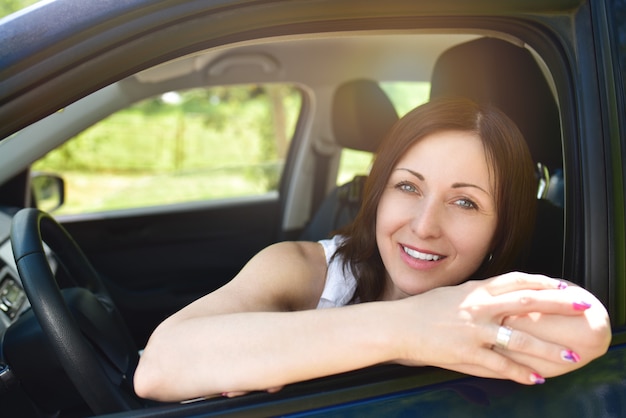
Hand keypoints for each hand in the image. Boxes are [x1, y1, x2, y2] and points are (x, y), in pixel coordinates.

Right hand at [394, 272, 608, 383]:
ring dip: (547, 348)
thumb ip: (477, 292)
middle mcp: (478, 307)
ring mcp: (474, 331)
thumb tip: (499, 290)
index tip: (563, 286)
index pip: (516, 280)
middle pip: (526, 302)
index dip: (542, 282)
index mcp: (475, 290)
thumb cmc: (423, 309)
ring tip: (570, 355)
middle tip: (582, 305)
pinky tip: (535, 379)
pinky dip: (519, 373)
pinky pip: (499, 365)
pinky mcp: (466, 353)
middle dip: (558, 304)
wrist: (398, 326)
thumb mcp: (452, 293)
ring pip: (519, 339)